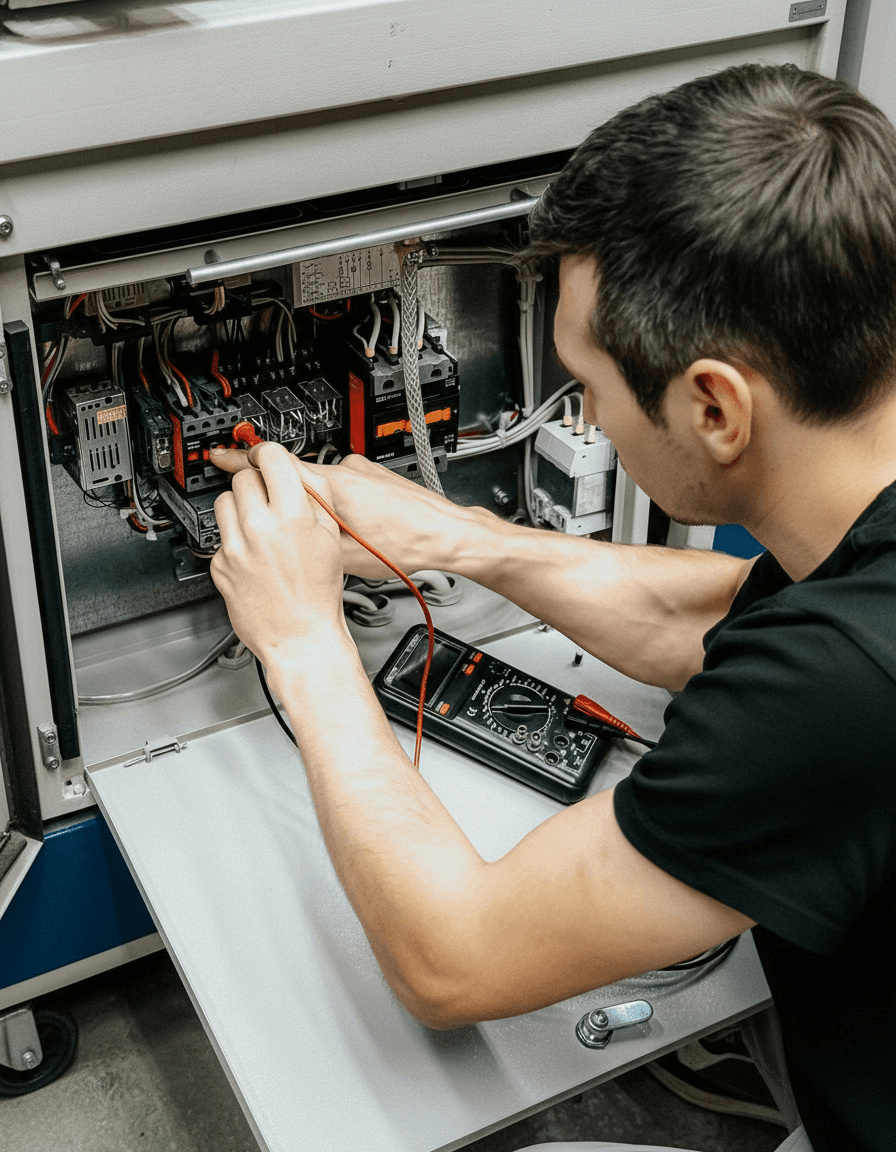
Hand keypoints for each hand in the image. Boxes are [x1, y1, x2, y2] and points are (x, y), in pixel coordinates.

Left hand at [210, 443, 351, 668]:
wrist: (301, 636)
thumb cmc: (318, 594)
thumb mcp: (330, 538)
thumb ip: (314, 499)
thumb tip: (295, 474)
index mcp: (292, 515)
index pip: (270, 458)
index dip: (268, 454)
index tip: (266, 458)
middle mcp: (260, 527)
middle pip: (244, 478)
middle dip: (256, 485)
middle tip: (268, 500)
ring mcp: (236, 546)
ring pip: (226, 502)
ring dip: (240, 507)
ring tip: (258, 526)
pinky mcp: (220, 565)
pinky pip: (221, 536)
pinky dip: (235, 540)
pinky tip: (254, 555)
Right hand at [211, 446, 484, 579]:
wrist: (448, 536)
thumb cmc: (407, 547)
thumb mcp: (344, 556)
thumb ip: (310, 537)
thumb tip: (284, 537)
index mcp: (332, 487)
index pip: (275, 463)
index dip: (243, 461)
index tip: (221, 456)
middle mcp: (345, 470)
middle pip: (294, 473)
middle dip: (279, 492)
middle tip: (265, 508)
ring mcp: (361, 470)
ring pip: (320, 482)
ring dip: (313, 503)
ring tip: (325, 532)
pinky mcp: (374, 476)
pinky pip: (341, 485)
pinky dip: (336, 502)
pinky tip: (350, 527)